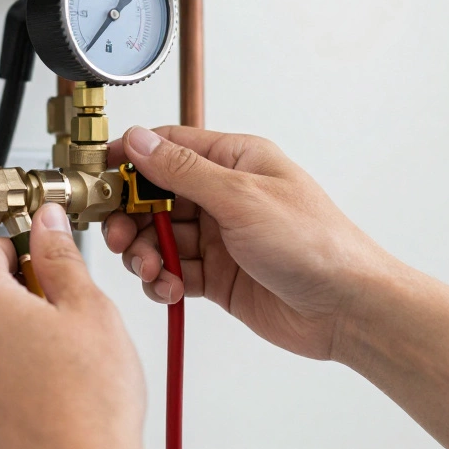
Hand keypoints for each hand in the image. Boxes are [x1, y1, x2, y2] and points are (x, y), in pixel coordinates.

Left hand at [0, 204, 145, 448]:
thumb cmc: (87, 406)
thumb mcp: (89, 310)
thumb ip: (61, 257)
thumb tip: (47, 223)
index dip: (20, 247)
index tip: (45, 259)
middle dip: (22, 297)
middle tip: (66, 317)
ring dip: (15, 339)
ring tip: (62, 362)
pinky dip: (9, 377)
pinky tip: (48, 391)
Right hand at [106, 126, 398, 360]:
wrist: (348, 308)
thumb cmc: (315, 243)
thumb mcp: (241, 198)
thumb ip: (183, 170)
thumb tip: (140, 140)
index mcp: (235, 161)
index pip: (168, 148)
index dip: (130, 160)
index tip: (101, 177)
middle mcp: (224, 195)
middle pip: (155, 196)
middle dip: (131, 216)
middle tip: (121, 235)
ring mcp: (220, 237)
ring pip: (160, 237)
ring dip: (145, 252)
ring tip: (150, 268)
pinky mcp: (217, 275)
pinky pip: (173, 271)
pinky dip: (162, 280)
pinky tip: (168, 288)